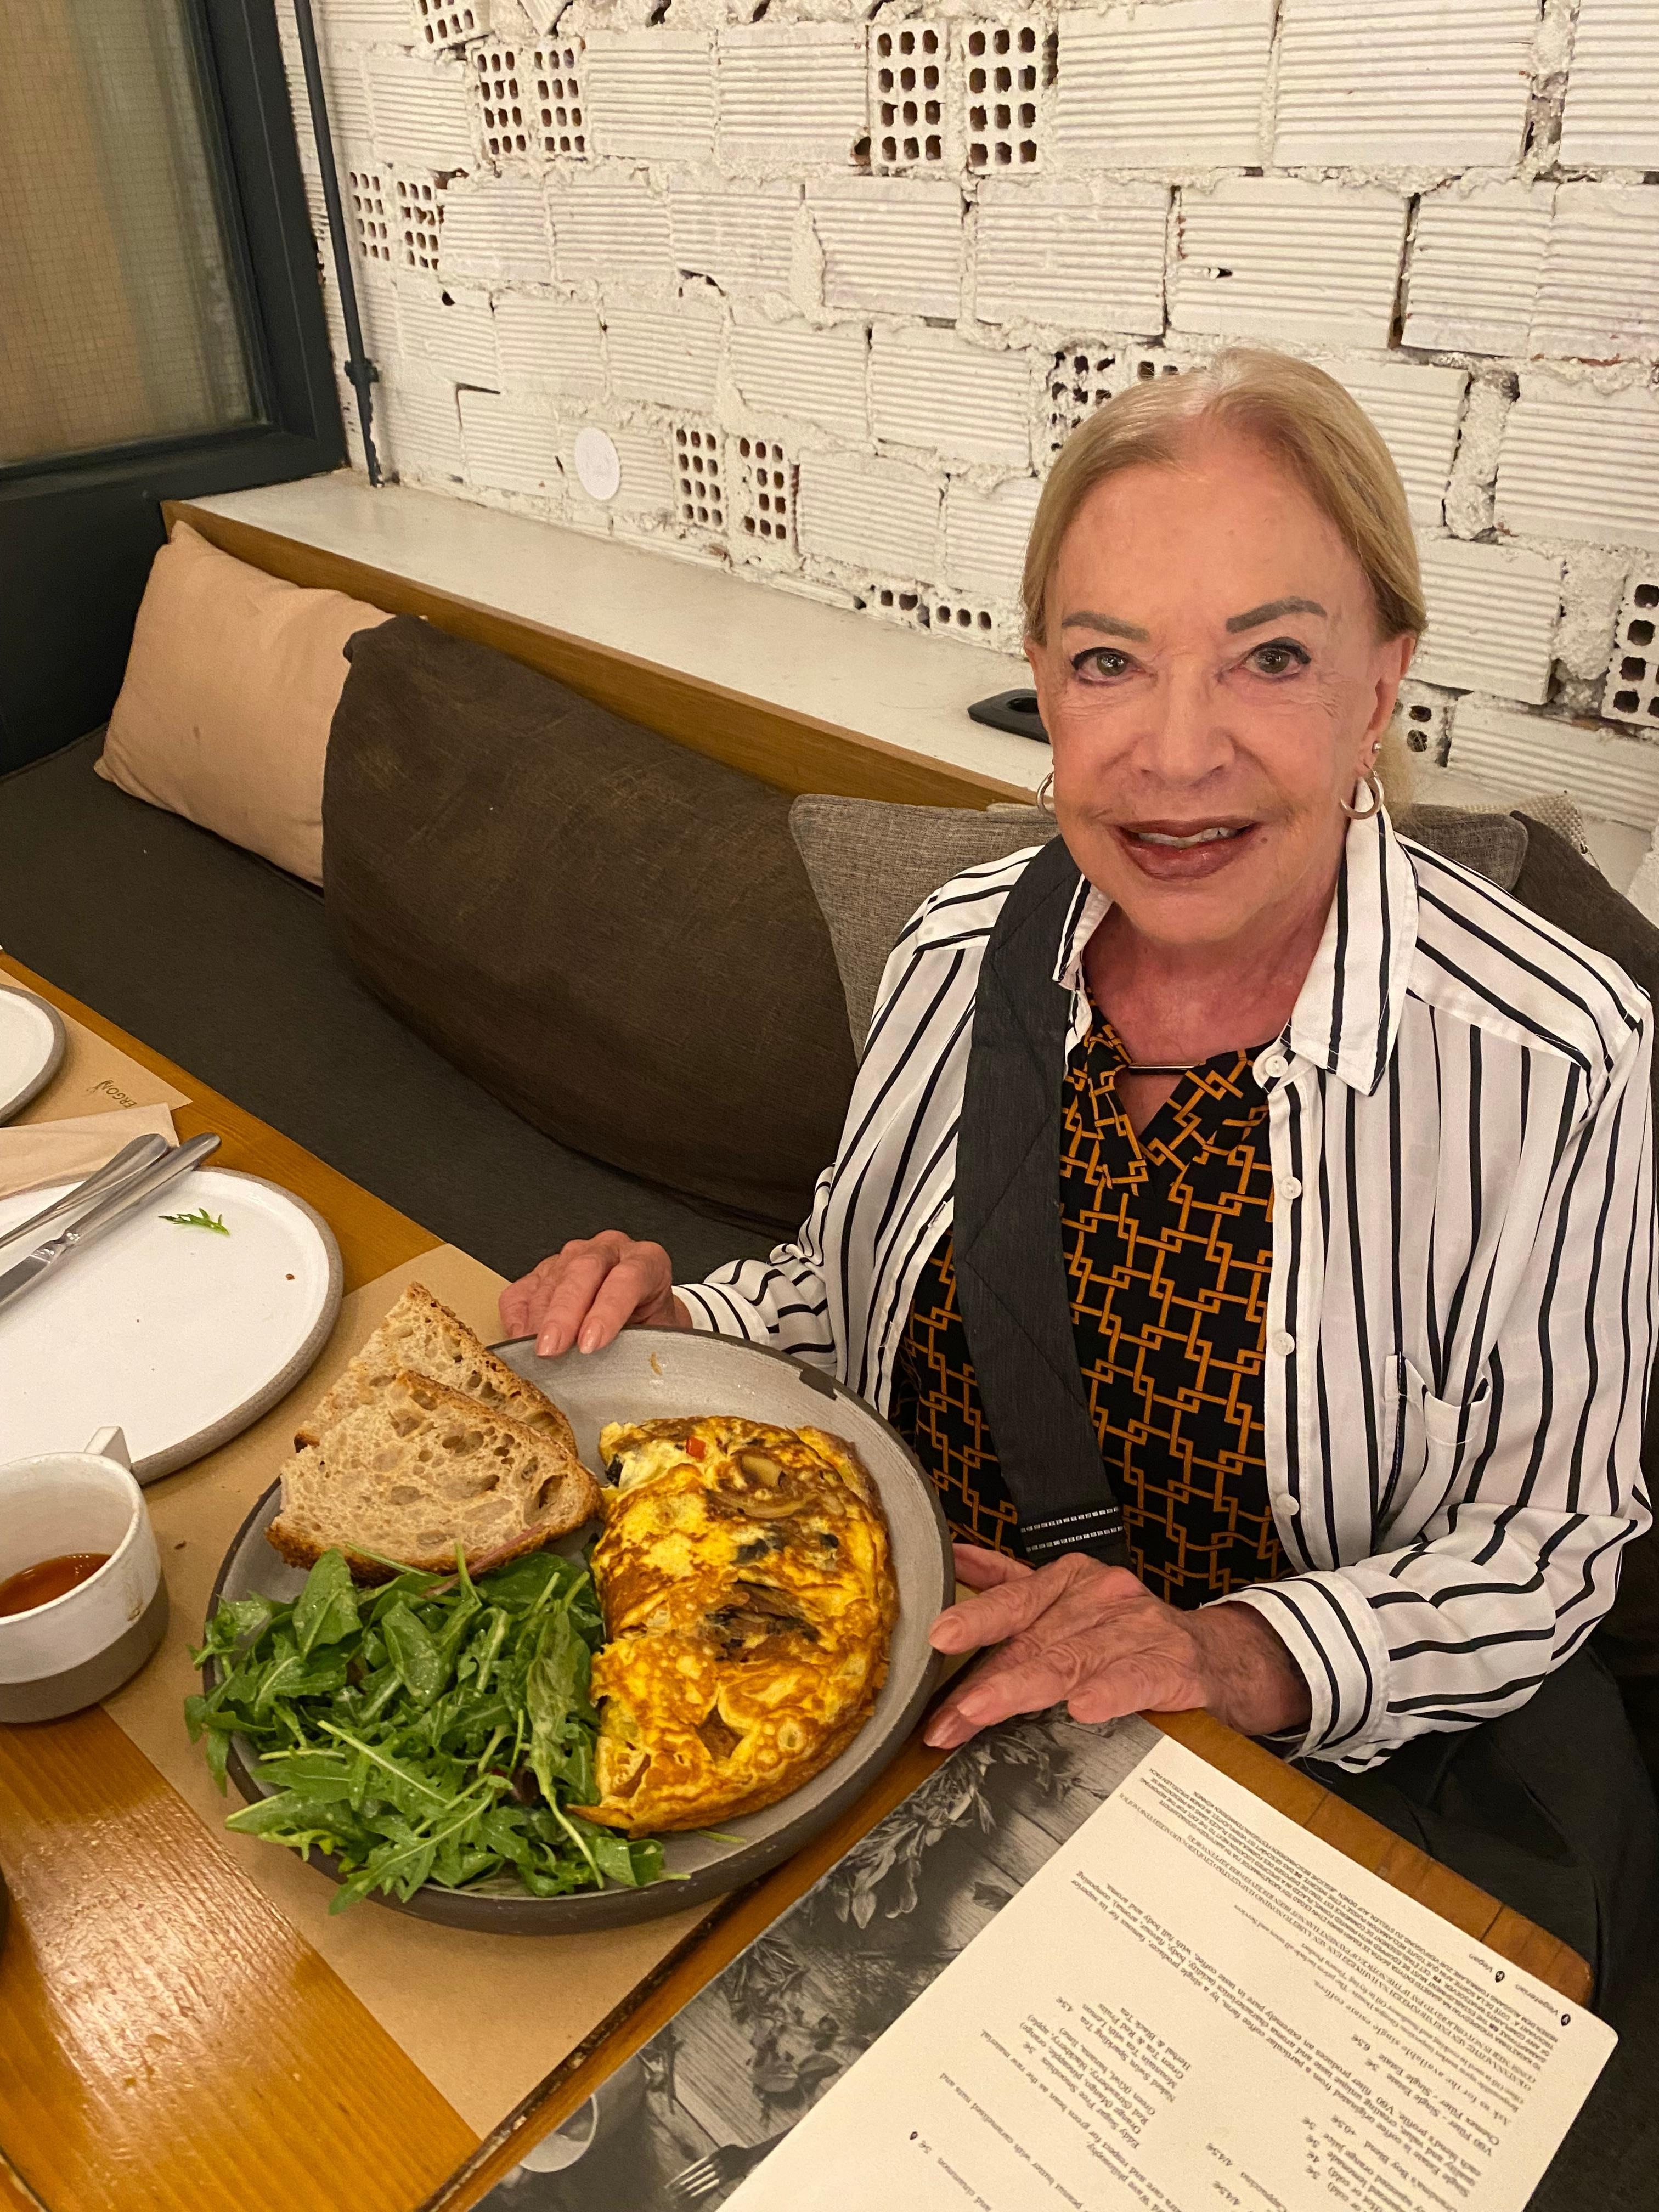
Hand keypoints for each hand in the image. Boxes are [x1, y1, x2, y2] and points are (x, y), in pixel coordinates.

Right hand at [499, 1232, 692, 1357]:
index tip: (590, 1343)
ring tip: (535, 1356)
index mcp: (648, 1261)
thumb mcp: (660, 1336)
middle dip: (563, 1314)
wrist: (642, 1316)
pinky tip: (522, 1343)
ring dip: (539, 1322)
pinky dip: (518, 1320)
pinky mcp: (544, 1272)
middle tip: (551, 1350)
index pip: (628, 1277)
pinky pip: (522, 1292)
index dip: (607, 1311)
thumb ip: (643, 1346)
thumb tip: (620, 1376)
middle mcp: (610, 1251)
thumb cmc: (651, 1325)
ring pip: (550, 1281)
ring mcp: (573, 1257)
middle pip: (583, 1271)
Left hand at [923, 1545, 1310, 1748]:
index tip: (936, 1641)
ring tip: (981, 1714)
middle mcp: (1103, 1598)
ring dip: (1021, 1690)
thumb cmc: (1132, 1635)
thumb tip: (956, 1559)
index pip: (1013, 1598)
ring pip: (1070, 1660)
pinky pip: (1132, 1680)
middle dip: (982, 1682)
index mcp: (1073, 1581)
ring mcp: (1139, 1631)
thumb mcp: (1073, 1600)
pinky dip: (1106, 1693)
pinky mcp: (1173, 1668)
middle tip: (946, 1716)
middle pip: (1033, 1640)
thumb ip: (1013, 1584)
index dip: (974, 1621)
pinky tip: (1082, 1709)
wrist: (1221, 1657)